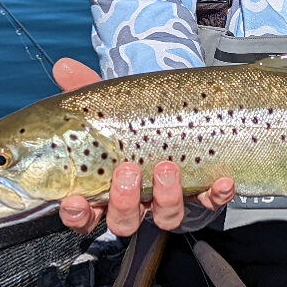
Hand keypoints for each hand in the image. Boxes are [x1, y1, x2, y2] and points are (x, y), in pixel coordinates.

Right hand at [51, 57, 235, 234]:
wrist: (178, 118)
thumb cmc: (134, 121)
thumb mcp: (109, 104)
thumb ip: (85, 89)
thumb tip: (64, 65)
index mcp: (105, 187)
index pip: (84, 214)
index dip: (78, 214)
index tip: (77, 200)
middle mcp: (137, 202)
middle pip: (124, 221)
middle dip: (125, 201)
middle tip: (129, 172)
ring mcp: (170, 201)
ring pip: (166, 217)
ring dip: (167, 198)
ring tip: (168, 167)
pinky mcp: (202, 195)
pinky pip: (211, 203)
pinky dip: (217, 195)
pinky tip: (222, 181)